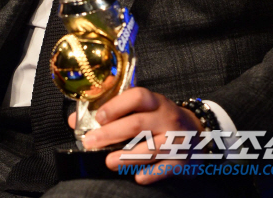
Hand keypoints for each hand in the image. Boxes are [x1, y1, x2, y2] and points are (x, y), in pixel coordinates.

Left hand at [68, 87, 202, 184]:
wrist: (198, 132)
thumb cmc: (159, 119)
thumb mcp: (141, 109)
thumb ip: (111, 112)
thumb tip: (75, 121)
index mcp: (155, 101)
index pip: (137, 96)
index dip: (116, 105)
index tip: (99, 117)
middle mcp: (167, 117)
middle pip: (138, 123)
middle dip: (111, 134)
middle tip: (91, 143)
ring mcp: (177, 139)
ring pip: (151, 147)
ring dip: (127, 156)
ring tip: (108, 162)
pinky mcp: (184, 160)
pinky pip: (166, 168)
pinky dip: (151, 173)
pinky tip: (137, 177)